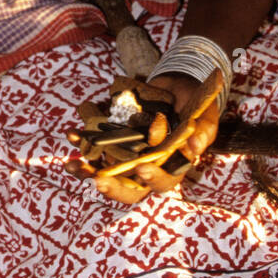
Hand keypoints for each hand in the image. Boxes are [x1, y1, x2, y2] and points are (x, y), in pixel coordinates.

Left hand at [68, 70, 222, 205]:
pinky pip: (96, 149)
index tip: (143, 168)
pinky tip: (71, 134)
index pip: (164, 182)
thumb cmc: (198, 107)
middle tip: (99, 180)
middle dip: (114, 187)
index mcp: (173, 168)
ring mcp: (130, 158)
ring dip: (89, 172)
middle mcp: (150, 168)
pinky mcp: (115, 143)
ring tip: (74, 165)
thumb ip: (203, 132)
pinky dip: (82, 143)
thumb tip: (194, 148)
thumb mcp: (206, 117)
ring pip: (108, 174)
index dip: (153, 179)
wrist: (179, 88)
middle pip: (131, 190)